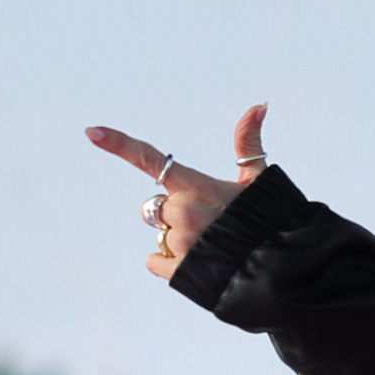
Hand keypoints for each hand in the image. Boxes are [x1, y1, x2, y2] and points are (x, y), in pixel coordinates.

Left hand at [87, 104, 270, 278]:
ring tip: (214, 245)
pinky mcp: (178, 269)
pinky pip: (155, 262)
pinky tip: (199, 263)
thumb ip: (248, 142)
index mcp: (198, 186)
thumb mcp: (258, 180)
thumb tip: (259, 105)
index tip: (91, 132)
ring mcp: (180, 242)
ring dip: (181, 240)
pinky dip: (170, 264)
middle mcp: (185, 212)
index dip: (119, 144)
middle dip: (177, 214)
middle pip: (158, 208)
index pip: (151, 159)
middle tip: (211, 222)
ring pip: (161, 236)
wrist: (283, 265)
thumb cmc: (270, 219)